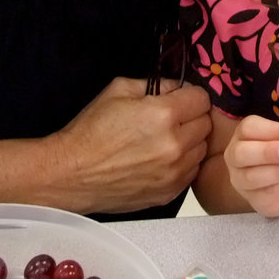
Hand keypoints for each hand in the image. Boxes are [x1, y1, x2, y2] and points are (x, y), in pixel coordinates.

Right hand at [52, 77, 210, 213]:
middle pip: (206, 124)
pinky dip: (182, 164)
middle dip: (192, 117)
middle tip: (171, 119)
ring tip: (164, 140)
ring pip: (201, 149)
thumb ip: (156, 84)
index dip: (190, 96)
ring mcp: (174, 173)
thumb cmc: (92, 131)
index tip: (180, 99)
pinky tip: (160, 159)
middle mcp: (175, 145)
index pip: (202, 99)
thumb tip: (177, 88)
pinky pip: (191, 172)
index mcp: (164, 115)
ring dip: (189, 142)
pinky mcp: (169, 193)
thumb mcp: (120, 90)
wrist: (72, 174)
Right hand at [222, 115, 278, 217]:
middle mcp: (236, 156)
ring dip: (278, 172)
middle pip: (241, 152)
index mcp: (244, 135)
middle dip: (267, 152)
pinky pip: (265, 193)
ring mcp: (240, 180)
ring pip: (251, 177)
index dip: (270, 130)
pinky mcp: (253, 198)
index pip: (248, 128)